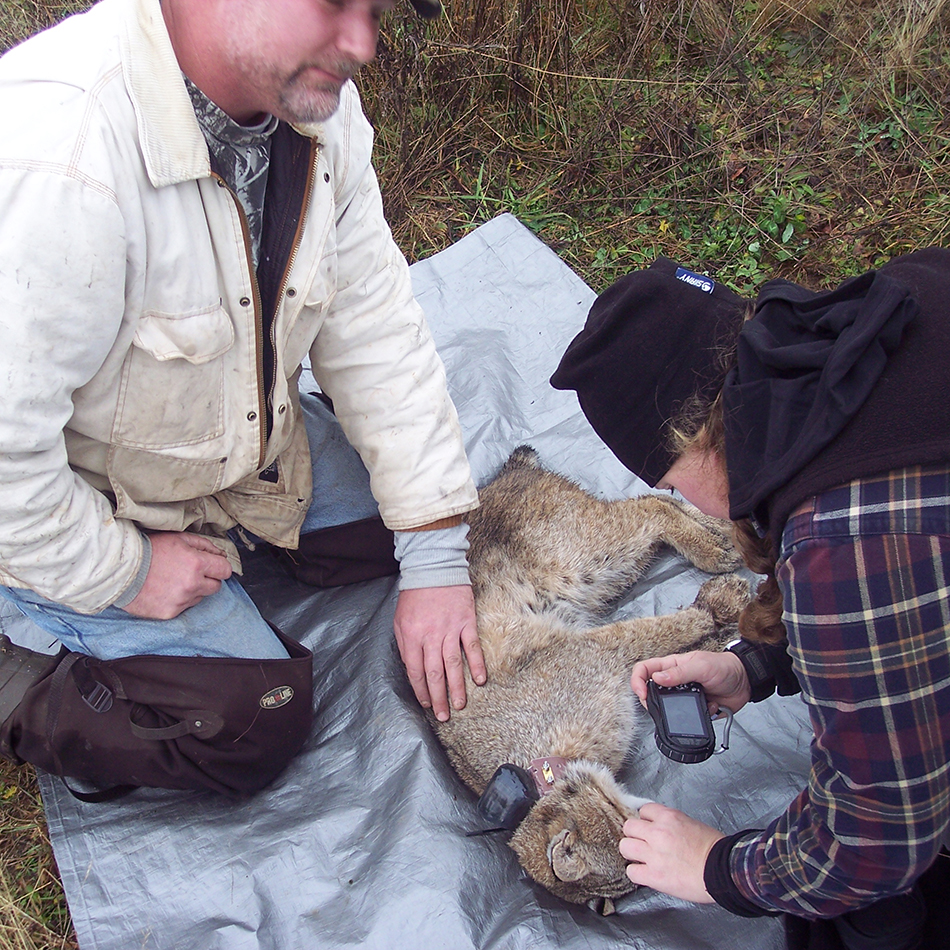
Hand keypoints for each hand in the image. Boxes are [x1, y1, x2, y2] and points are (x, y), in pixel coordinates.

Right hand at [122, 531, 231, 619]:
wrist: (120, 569)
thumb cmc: (149, 550)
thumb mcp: (179, 538)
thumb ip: (204, 545)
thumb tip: (221, 554)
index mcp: (197, 564)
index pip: (225, 571)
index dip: (220, 567)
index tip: (213, 566)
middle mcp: (192, 584)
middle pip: (216, 586)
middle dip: (208, 579)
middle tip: (191, 572)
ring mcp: (181, 600)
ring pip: (200, 597)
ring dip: (193, 590)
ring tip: (173, 580)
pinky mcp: (170, 612)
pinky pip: (184, 607)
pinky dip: (178, 599)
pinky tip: (165, 590)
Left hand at [393, 585, 485, 721]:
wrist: (433, 569)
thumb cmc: (415, 596)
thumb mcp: (400, 620)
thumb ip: (405, 644)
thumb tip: (413, 668)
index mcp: (411, 637)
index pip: (415, 671)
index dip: (421, 690)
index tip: (427, 704)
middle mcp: (430, 636)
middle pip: (434, 674)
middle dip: (438, 697)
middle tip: (443, 715)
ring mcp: (449, 630)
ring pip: (453, 665)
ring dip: (456, 688)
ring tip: (459, 705)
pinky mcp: (466, 622)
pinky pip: (471, 648)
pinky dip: (476, 665)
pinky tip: (479, 680)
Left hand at [619, 803, 722, 902]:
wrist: (723, 871)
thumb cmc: (713, 849)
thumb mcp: (691, 823)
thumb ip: (670, 823)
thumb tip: (657, 826)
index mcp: (668, 817)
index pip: (643, 810)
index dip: (646, 821)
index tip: (649, 829)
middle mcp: (658, 832)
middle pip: (628, 827)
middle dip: (635, 835)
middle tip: (643, 844)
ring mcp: (654, 854)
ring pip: (625, 847)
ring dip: (632, 853)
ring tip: (641, 859)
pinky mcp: (654, 875)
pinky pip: (632, 871)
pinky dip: (637, 873)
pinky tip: (646, 874)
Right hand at [631, 649, 750, 712]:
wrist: (746, 682)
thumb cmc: (724, 667)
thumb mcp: (701, 665)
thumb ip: (679, 672)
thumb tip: (657, 678)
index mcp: (672, 666)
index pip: (645, 669)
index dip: (638, 681)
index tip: (643, 693)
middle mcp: (674, 681)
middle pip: (651, 692)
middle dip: (653, 701)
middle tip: (659, 707)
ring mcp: (683, 696)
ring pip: (667, 708)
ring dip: (676, 711)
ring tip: (689, 708)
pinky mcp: (694, 709)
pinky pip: (687, 718)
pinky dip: (696, 717)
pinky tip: (707, 708)